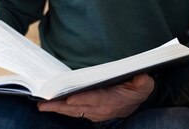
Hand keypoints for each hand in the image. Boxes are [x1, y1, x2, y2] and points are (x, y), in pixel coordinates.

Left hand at [38, 73, 154, 120]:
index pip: (96, 99)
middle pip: (79, 108)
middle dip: (61, 106)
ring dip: (58, 109)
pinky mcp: (93, 113)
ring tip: (43, 106)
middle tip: (44, 104)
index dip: (83, 99)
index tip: (69, 99)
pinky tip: (53, 106)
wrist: (141, 102)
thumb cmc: (141, 89)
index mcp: (114, 100)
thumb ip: (143, 81)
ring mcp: (97, 113)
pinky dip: (64, 110)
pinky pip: (76, 113)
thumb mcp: (145, 83)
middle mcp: (103, 109)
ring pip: (75, 112)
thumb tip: (140, 76)